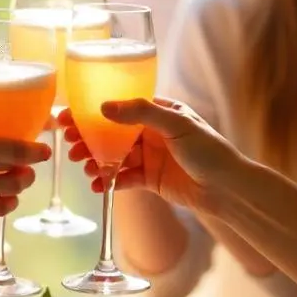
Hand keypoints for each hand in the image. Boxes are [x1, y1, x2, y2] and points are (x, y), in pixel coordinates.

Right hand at [0, 127, 51, 238]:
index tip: (44, 149)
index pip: (15, 148)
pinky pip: (0, 209)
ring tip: (16, 179)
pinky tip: (4, 196)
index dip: (35, 150)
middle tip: (28, 164)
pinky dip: (8, 202)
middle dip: (29, 167)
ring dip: (20, 184)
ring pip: (14, 190)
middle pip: (19, 170)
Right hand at [59, 98, 236, 211]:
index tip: (69, 116)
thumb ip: (141, 113)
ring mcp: (150, 156)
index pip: (120, 107)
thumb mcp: (176, 124)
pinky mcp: (150, 179)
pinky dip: (109, 182)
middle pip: (112, 133)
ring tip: (84, 167)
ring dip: (96, 160)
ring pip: (114, 156)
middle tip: (69, 144)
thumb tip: (104, 107)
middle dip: (88, 138)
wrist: (228, 189)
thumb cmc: (208, 150)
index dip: (93, 111)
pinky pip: (123, 178)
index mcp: (159, 112)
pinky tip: (97, 186)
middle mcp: (152, 132)